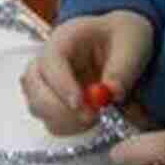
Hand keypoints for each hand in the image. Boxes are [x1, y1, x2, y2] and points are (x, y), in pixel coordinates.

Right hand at [20, 11, 154, 135]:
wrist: (122, 45)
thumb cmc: (123, 38)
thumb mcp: (132, 44)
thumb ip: (123, 68)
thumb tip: (112, 92)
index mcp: (65, 38)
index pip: (50, 61)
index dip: (61, 84)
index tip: (79, 104)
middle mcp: (48, 60)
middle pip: (33, 85)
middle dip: (57, 107)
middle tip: (91, 116)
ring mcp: (47, 82)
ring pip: (38, 107)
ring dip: (65, 119)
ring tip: (96, 114)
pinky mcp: (53, 102)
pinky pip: (51, 121)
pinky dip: (69, 127)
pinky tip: (91, 118)